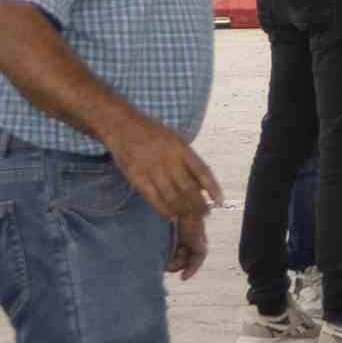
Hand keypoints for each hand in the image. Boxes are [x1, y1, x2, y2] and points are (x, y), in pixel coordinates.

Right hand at [109, 114, 222, 255]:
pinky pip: (153, 198)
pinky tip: (171, 216)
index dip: (212, 188)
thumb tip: (201, 184)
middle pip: (188, 188)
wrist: (122, 125)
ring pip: (172, 196)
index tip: (219, 200)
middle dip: (198, 204)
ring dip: (183, 210)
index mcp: (180, 147)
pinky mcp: (137, 178)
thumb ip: (187, 160)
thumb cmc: (151, 132)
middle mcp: (168, 159)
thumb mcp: (174, 139)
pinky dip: (164, 210)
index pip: (202, 170)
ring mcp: (152, 169)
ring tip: (190, 217)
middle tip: (204, 214)